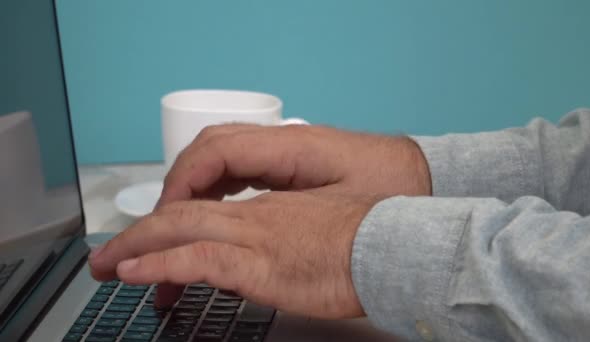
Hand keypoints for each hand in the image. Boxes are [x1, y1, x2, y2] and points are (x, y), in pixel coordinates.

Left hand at [88, 191, 380, 317]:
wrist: (388, 246)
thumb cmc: (363, 240)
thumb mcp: (315, 234)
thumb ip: (281, 243)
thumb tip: (261, 262)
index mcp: (266, 210)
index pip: (202, 211)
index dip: (168, 225)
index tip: (147, 244)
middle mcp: (252, 218)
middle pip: (179, 215)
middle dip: (137, 234)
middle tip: (107, 255)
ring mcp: (253, 238)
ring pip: (178, 231)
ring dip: (135, 247)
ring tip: (106, 266)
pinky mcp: (258, 263)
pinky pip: (196, 259)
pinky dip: (159, 263)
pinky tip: (135, 272)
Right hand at [158, 124, 430, 204]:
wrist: (424, 177)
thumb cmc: (394, 189)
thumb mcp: (347, 208)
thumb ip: (294, 216)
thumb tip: (246, 232)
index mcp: (291, 148)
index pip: (218, 150)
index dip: (183, 180)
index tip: (166, 215)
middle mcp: (282, 144)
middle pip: (210, 149)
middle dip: (178, 185)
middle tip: (160, 225)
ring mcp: (285, 152)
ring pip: (221, 158)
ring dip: (193, 188)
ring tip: (175, 224)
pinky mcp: (291, 165)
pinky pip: (240, 169)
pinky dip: (215, 187)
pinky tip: (210, 210)